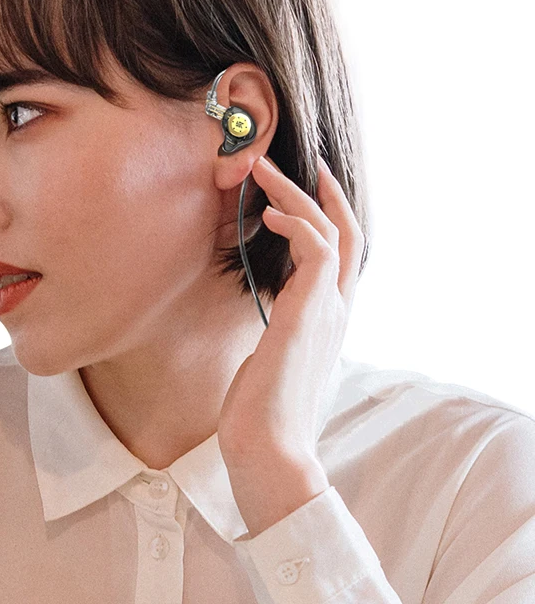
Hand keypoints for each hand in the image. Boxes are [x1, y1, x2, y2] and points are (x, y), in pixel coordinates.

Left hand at [217, 154, 364, 466]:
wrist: (268, 446)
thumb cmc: (262, 406)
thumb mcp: (274, 353)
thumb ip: (281, 326)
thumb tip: (269, 313)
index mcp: (328, 315)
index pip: (340, 252)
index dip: (326, 214)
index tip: (303, 186)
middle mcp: (336, 308)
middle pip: (345, 231)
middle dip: (319, 190)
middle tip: (290, 160)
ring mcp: (328, 309)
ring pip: (331, 231)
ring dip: (297, 194)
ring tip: (262, 171)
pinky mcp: (309, 312)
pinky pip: (316, 250)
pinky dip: (297, 224)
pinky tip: (269, 214)